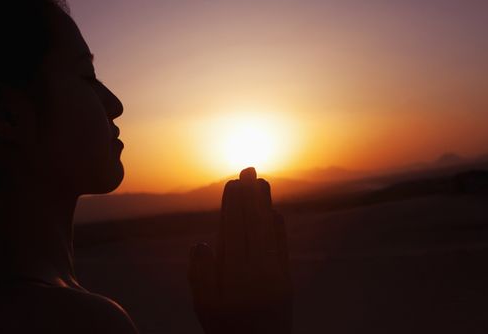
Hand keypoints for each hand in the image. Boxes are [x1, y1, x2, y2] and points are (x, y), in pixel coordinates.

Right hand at [189, 167, 291, 333]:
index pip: (233, 230)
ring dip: (265, 204)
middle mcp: (257, 273)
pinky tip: (274, 211)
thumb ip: (200, 275)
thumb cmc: (225, 329)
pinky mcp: (288, 281)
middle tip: (248, 170)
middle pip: (253, 225)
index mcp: (233, 277)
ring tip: (261, 181)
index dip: (233, 204)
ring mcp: (276, 276)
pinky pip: (283, 247)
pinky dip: (278, 226)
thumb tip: (203, 242)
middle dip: (250, 195)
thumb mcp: (203, 307)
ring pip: (270, 231)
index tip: (232, 182)